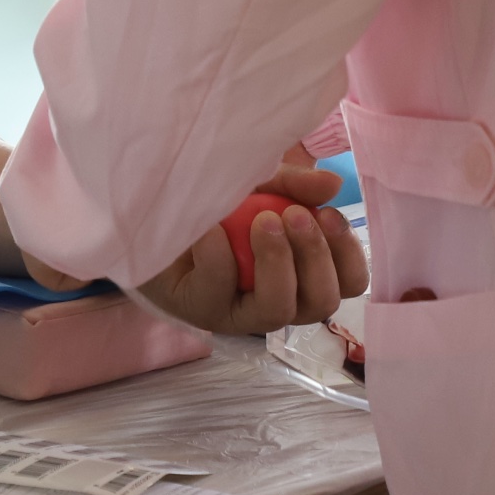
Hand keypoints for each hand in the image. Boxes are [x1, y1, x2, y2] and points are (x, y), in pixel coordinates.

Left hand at [26, 162, 365, 335]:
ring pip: (276, 311)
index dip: (348, 256)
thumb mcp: (255, 183)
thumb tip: (334, 185)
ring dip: (277, 264)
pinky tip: (209, 228)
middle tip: (295, 216)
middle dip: (314, 259)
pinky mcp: (198, 310)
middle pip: (319, 303)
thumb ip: (292, 184)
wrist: (146, 211)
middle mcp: (273, 300)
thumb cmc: (211, 199)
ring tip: (262, 219)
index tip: (329, 215)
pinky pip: (218, 291)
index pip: (346, 284)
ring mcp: (235, 311)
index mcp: (299, 272)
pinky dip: (219, 256)